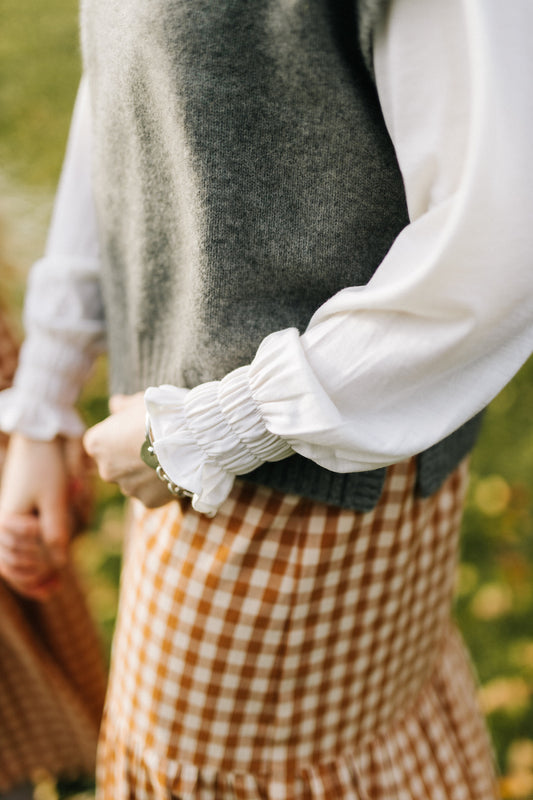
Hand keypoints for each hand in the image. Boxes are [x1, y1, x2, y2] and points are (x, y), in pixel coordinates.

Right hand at [0, 435, 71, 598]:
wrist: (38, 441)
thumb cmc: (47, 468)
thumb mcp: (56, 500)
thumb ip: (57, 532)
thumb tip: (60, 565)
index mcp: (7, 522)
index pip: (20, 562)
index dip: (39, 574)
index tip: (59, 575)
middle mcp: (1, 524)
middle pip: (13, 566)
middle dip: (34, 577)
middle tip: (57, 583)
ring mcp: (6, 522)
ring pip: (11, 562)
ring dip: (30, 576)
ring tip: (52, 587)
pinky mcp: (15, 519)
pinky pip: (15, 551)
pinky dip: (28, 566)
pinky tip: (47, 578)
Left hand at [83, 392, 171, 507]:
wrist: (187, 439)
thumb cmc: (160, 415)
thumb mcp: (139, 402)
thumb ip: (122, 405)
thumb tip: (115, 404)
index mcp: (96, 444)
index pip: (101, 442)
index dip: (120, 435)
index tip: (136, 431)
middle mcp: (105, 469)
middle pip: (115, 465)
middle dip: (130, 458)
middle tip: (153, 446)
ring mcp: (126, 488)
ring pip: (133, 481)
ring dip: (145, 474)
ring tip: (167, 460)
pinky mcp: (147, 501)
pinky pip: (151, 493)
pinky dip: (160, 487)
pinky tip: (174, 473)